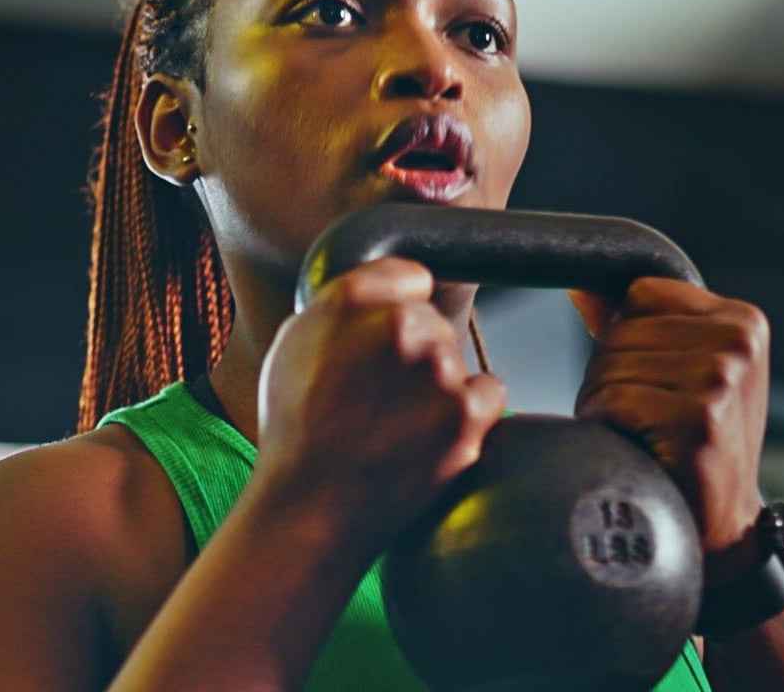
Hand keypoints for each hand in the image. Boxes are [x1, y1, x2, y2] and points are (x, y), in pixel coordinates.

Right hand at [255, 257, 505, 558]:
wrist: (310, 507)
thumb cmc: (295, 428)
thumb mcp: (294, 343)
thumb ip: (341, 302)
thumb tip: (384, 288)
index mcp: (354, 300)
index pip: (410, 277)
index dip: (399, 306)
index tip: (388, 337)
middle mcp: (402, 327)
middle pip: (433, 322)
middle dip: (416, 352)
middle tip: (382, 396)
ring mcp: (439, 371)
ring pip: (456, 360)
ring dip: (438, 385)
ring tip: (396, 425)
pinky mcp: (466, 416)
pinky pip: (489, 391)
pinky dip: (470, 412)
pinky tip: (430, 434)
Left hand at [569, 278, 768, 584]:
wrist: (723, 525)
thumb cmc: (693, 443)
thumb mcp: (680, 370)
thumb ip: (634, 322)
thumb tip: (579, 284)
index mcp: (742, 319)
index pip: (640, 294)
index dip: (627, 338)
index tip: (654, 380)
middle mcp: (739, 340)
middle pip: (621, 331)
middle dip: (612, 376)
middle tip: (645, 417)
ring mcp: (723, 377)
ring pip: (610, 365)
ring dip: (605, 403)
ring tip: (643, 433)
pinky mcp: (699, 417)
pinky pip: (613, 401)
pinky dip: (607, 426)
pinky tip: (639, 448)